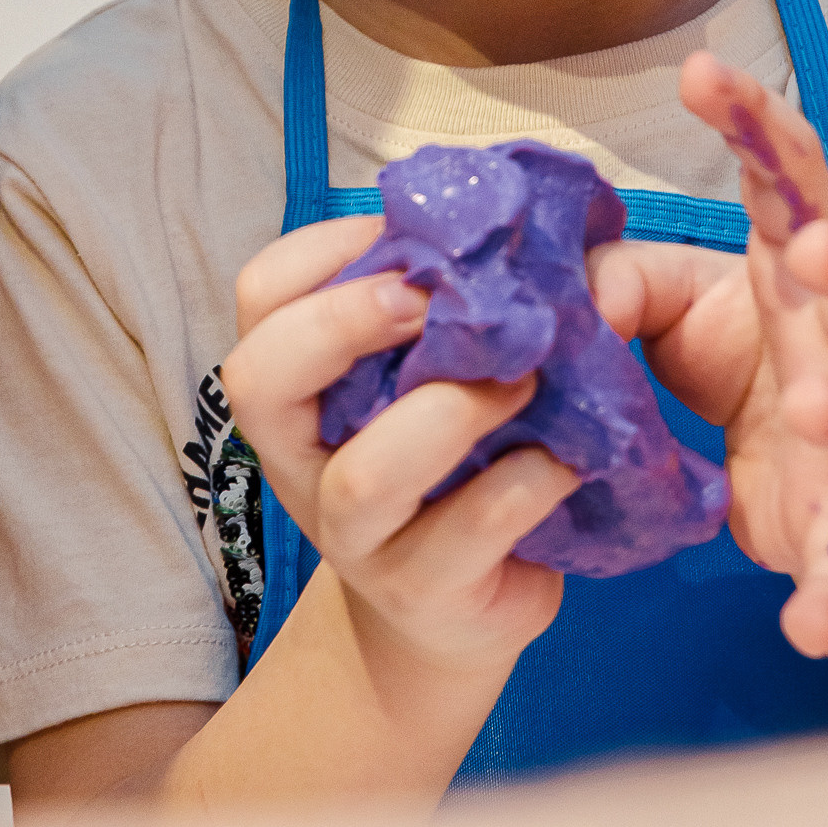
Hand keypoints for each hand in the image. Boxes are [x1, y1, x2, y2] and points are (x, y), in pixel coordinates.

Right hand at [223, 219, 580, 688]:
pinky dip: (527, 482)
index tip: (413, 242)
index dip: (329, 250)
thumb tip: (508, 220)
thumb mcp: (421, 378)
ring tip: (523, 383)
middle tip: (434, 301)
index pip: (261, 293)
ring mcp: (355, 536)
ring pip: (366, 475)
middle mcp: (301, 458)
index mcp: (297, 387)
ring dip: (453, 411)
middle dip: (347, 320)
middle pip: (261, 378)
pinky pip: (469, 530)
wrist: (451, 607)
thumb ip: (438, 307)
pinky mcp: (423, 591)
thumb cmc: (443, 461)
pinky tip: (566, 461)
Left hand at [590, 56, 827, 655]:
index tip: (703, 71)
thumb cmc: (752, 381)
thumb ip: (623, 287)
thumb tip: (563, 289)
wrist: (825, 506)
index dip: (758, 124)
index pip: (792, 181)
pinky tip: (806, 621)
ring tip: (812, 412)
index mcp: (796, 274)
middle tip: (805, 246)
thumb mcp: (677, 321)